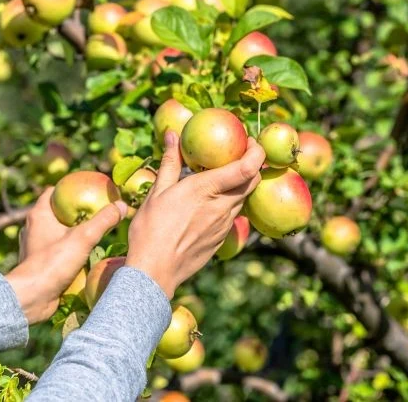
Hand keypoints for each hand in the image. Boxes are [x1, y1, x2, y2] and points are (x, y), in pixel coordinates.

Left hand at [6, 188, 127, 323]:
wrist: (31, 297)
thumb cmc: (53, 263)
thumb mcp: (84, 237)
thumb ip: (104, 220)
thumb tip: (122, 205)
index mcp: (39, 215)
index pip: (53, 192)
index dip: (69, 188)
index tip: (89, 189)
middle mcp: (33, 228)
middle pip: (57, 212)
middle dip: (75, 211)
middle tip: (97, 211)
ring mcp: (35, 247)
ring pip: (56, 232)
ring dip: (72, 232)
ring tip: (93, 233)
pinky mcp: (39, 263)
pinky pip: (56, 250)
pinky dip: (68, 249)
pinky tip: (84, 254)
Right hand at [125, 130, 264, 297]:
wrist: (155, 272)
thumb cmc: (151, 229)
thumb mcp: (157, 192)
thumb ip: (170, 162)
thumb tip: (172, 135)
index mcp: (207, 189)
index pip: (248, 168)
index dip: (256, 152)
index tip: (249, 140)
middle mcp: (222, 206)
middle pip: (252, 181)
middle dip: (252, 163)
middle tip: (239, 152)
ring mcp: (225, 224)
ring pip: (243, 197)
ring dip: (240, 183)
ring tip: (223, 174)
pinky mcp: (222, 237)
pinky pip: (233, 214)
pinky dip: (230, 201)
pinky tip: (212, 200)